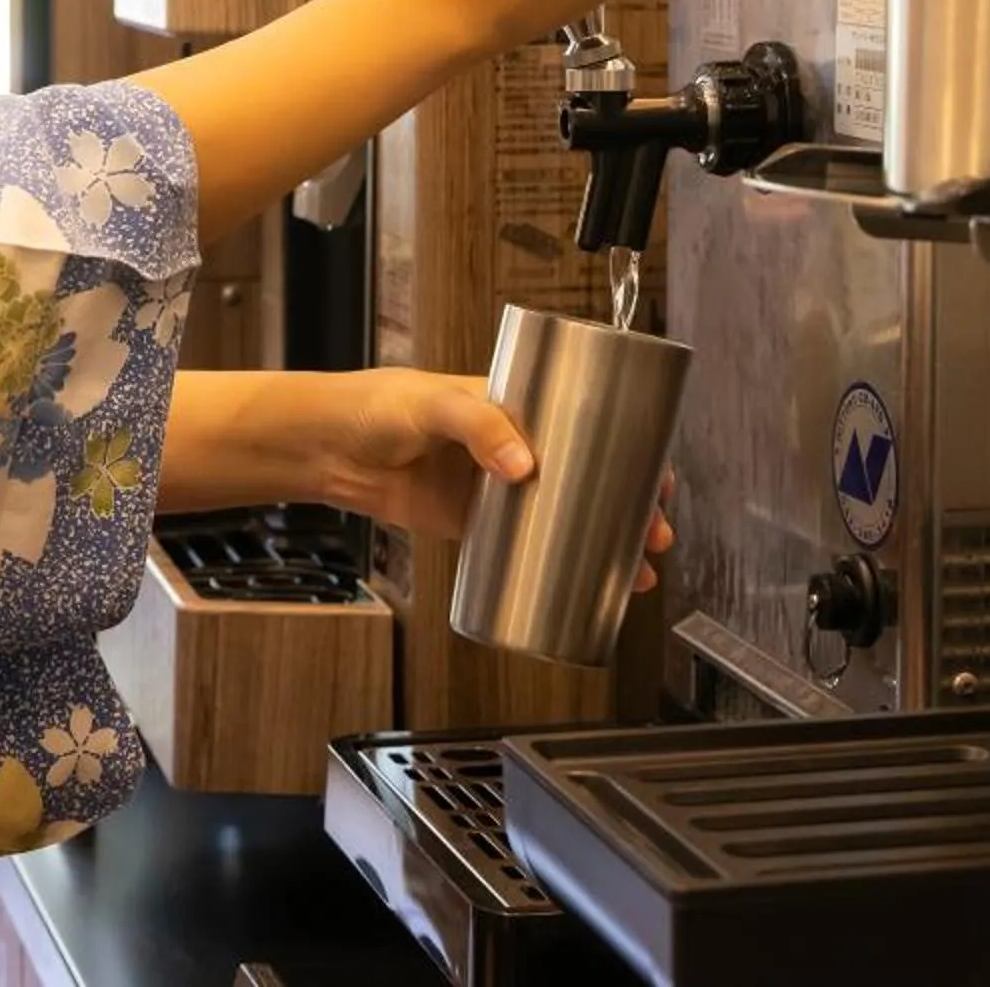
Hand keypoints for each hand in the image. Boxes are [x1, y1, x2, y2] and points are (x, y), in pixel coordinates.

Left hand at [288, 370, 676, 573]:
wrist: (330, 446)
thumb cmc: (377, 404)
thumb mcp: (435, 401)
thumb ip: (478, 425)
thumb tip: (522, 465)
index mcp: (517, 406)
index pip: (591, 426)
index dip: (632, 452)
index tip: (659, 478)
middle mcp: (514, 447)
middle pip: (589, 479)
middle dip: (631, 510)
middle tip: (656, 536)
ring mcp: (495, 489)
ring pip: (564, 517)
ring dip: (604, 545)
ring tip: (636, 573)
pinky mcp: (471, 523)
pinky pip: (523, 547)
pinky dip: (556, 567)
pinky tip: (582, 587)